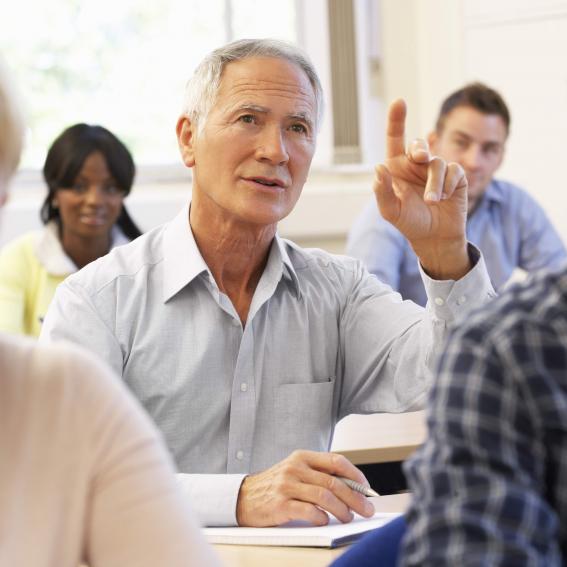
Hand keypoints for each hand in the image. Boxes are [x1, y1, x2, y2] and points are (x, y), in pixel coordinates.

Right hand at [236, 450, 374, 526]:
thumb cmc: (275, 485)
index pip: (336, 461)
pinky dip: (322, 518)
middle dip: (355, 498)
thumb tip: (352, 488)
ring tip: (348, 518)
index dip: (355, 475)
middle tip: (367, 509)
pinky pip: (309, 511)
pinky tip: (325, 521)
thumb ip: (318, 474)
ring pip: (325, 496)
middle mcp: (295, 468)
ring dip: (342, 510)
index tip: (366, 488)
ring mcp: (286, 486)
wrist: (242, 497)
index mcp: (302, 457)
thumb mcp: (295, 471)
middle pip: (334, 482)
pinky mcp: (280, 505)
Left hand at [375, 99, 470, 279]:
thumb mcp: (391, 211)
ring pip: (436, 163)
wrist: (434, 238)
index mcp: (397, 168)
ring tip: (431, 201)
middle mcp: (416, 165)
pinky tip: (444, 199)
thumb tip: (378, 168)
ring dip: (434, 183)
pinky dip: (447, 186)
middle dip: (419, 147)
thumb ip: (382, 191)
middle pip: (418, 144)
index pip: (395, 140)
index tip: (399, 102)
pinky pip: (453, 171)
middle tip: (420, 157)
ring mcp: (436, 170)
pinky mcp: (455, 177)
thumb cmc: (410, 223)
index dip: (396, 120)